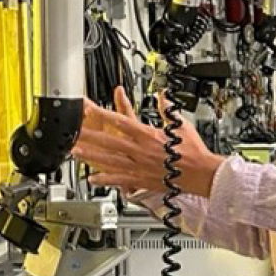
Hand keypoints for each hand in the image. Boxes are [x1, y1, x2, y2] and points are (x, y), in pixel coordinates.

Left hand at [72, 87, 224, 197]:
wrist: (202, 173)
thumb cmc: (193, 152)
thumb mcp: (181, 125)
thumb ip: (167, 109)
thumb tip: (162, 95)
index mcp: (149, 135)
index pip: (121, 122)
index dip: (103, 115)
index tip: (89, 110)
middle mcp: (141, 151)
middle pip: (109, 141)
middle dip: (89, 137)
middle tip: (72, 133)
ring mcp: (140, 167)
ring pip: (110, 161)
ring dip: (91, 157)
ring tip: (74, 153)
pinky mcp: (142, 180)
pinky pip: (120, 180)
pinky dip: (105, 180)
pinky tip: (92, 179)